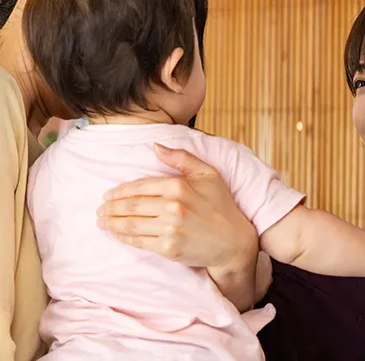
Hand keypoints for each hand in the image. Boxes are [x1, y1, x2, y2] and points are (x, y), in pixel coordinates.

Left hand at [97, 143, 257, 269]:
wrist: (233, 241)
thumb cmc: (221, 205)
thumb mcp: (208, 174)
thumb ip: (181, 158)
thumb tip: (155, 146)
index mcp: (179, 186)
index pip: (141, 186)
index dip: (120, 191)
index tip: (108, 194)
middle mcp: (173, 207)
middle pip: (132, 205)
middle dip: (111, 207)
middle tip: (100, 209)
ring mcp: (170, 229)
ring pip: (131, 224)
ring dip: (112, 223)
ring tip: (102, 221)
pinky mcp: (168, 248)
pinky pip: (139, 241)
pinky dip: (124, 237)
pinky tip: (116, 234)